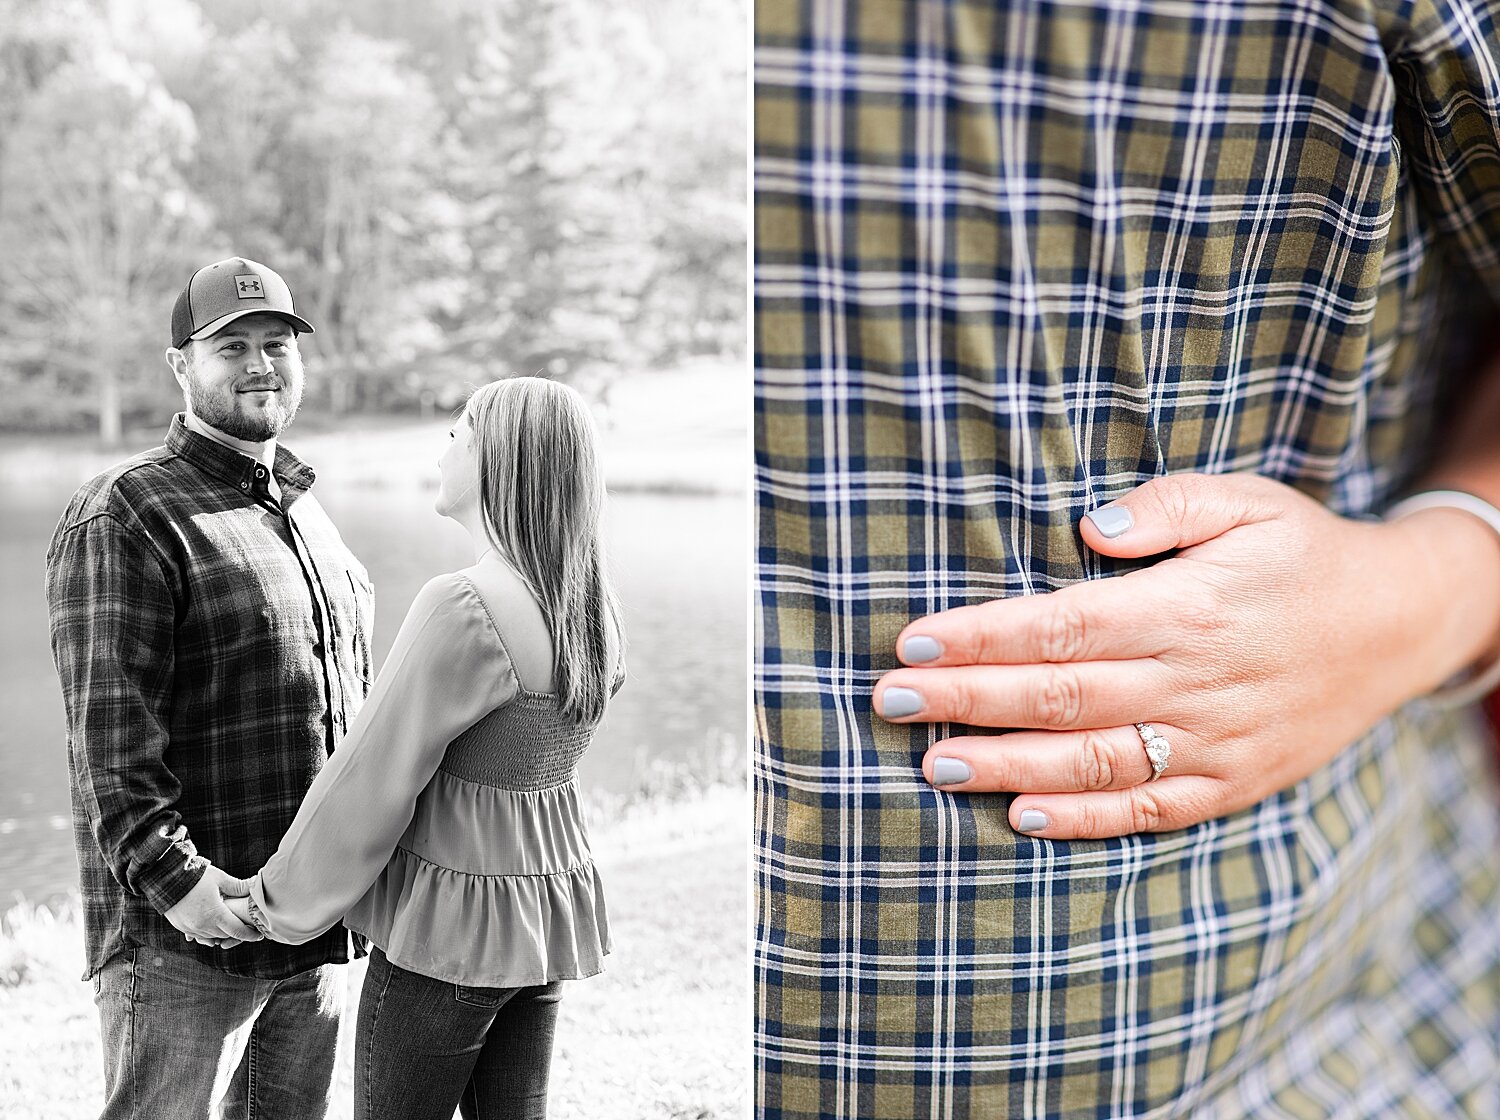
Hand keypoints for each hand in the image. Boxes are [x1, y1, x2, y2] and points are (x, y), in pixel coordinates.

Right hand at [163, 866, 262, 947]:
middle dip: (237, 933)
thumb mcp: (220, 879)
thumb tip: (254, 886)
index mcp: (216, 915)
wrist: (166, 879)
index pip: (238, 931)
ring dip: (221, 934)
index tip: (260, 935)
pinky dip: (207, 933)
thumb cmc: (195, 877)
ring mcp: (191, 928)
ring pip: (211, 938)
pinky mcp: (182, 927)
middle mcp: (203, 926)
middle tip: (247, 927)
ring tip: (230, 925)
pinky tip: (212, 925)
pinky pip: (198, 936)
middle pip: (226, 935)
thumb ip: (238, 886)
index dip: (250, 935)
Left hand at [874, 473, 1499, 837]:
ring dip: (1005, 766)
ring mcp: (1210, 742)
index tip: (910, 639)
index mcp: (1185, 608)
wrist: (1398, 626)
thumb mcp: (1246, 500)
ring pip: (1091, 763)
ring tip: (933, 763)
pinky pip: (1147, 811)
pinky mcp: (1227, 783)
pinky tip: (1022, 816)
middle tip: (888, 700)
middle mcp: (1191, 682)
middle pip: (1058, 698)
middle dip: (964, 700)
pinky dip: (1084, 821)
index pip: (1060, 628)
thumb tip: (1086, 527)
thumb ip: (1166, 506)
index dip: (980, 637)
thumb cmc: (1300, 553)